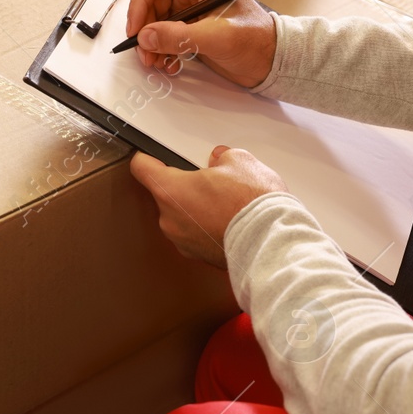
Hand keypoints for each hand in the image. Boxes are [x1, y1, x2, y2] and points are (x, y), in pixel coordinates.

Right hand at [125, 0, 277, 87]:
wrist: (271, 60)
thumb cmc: (259, 40)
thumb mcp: (219, 37)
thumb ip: (181, 36)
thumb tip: (148, 36)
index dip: (139, 2)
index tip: (137, 28)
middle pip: (148, 0)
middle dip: (144, 27)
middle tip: (146, 51)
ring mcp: (188, 6)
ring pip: (151, 18)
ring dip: (150, 41)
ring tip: (157, 60)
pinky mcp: (187, 25)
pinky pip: (161, 32)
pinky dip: (159, 48)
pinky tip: (168, 61)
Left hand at [130, 146, 287, 268]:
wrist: (271, 242)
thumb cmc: (252, 204)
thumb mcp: (240, 161)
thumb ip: (223, 158)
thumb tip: (221, 161)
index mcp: (170, 191)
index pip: (142, 168)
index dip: (149, 158)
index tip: (154, 156)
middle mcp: (169, 220)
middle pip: (166, 194)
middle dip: (185, 186)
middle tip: (210, 180)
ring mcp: (183, 242)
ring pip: (182, 217)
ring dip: (197, 209)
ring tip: (225, 203)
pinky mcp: (199, 257)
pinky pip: (197, 235)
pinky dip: (208, 228)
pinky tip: (230, 220)